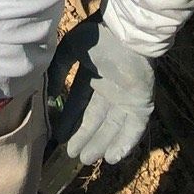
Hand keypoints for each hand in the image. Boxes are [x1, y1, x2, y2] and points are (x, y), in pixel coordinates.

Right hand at [47, 14, 154, 165]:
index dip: (70, 121)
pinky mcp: (142, 105)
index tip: (59, 136)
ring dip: (101, 144)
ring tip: (87, 159)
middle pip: (96, 121)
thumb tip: (52, 92)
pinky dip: (124, 144)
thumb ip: (59, 69)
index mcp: (93, 78)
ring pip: (113, 128)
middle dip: (84, 137)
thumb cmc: (98, 38)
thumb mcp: (70, 49)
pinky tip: (112, 158)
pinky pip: (133, 129)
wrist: (126, 34)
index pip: (80, 104)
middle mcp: (109, 92)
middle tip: (72, 155)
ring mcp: (126, 100)